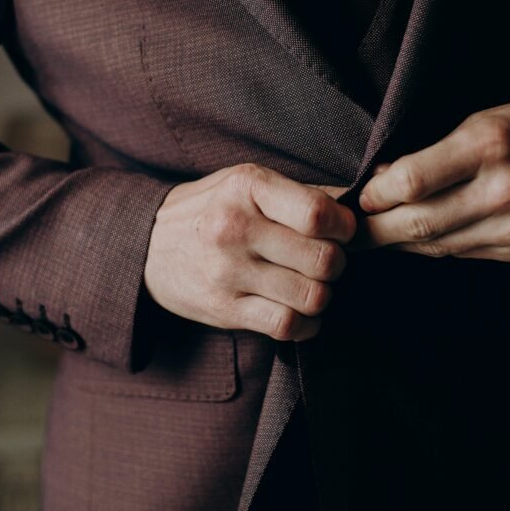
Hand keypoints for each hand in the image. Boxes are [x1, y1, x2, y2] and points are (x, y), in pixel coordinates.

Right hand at [144, 163, 356, 339]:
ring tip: (311, 283)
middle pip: (323, 259)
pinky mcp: (224, 309)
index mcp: (247, 187)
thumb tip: (361, 200)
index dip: (344, 227)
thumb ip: (304, 193)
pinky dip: (306, 323)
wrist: (148, 245)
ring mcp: (227, 272)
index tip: (341, 231)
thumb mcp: (249, 184)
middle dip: (337, 263)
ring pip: (311, 296)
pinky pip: (287, 326)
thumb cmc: (215, 209)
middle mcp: (234, 228)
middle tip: (326, 260)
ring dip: (322, 294)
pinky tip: (300, 310)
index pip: (318, 214)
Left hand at [351, 89, 509, 261]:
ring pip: (435, 244)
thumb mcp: (492, 115)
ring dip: (399, 241)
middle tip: (347, 230)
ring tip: (375, 233)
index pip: (412, 179)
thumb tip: (387, 178)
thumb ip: (440, 150)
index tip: (358, 194)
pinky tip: (418, 236)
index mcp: (491, 143)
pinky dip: (433, 245)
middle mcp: (503, 189)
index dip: (375, 193)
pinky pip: (461, 252)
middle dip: (374, 230)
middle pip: (417, 222)